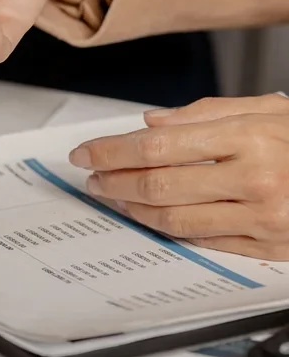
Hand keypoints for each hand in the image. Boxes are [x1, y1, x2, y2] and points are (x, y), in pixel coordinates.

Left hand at [69, 95, 288, 259]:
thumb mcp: (269, 110)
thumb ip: (206, 113)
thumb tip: (151, 122)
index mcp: (251, 137)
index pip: (157, 146)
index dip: (111, 151)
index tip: (87, 153)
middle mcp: (256, 178)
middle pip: (158, 185)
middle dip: (114, 181)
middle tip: (92, 177)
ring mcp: (263, 217)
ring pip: (173, 219)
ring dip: (133, 208)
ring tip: (114, 195)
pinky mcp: (269, 247)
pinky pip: (202, 241)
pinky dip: (168, 228)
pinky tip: (150, 216)